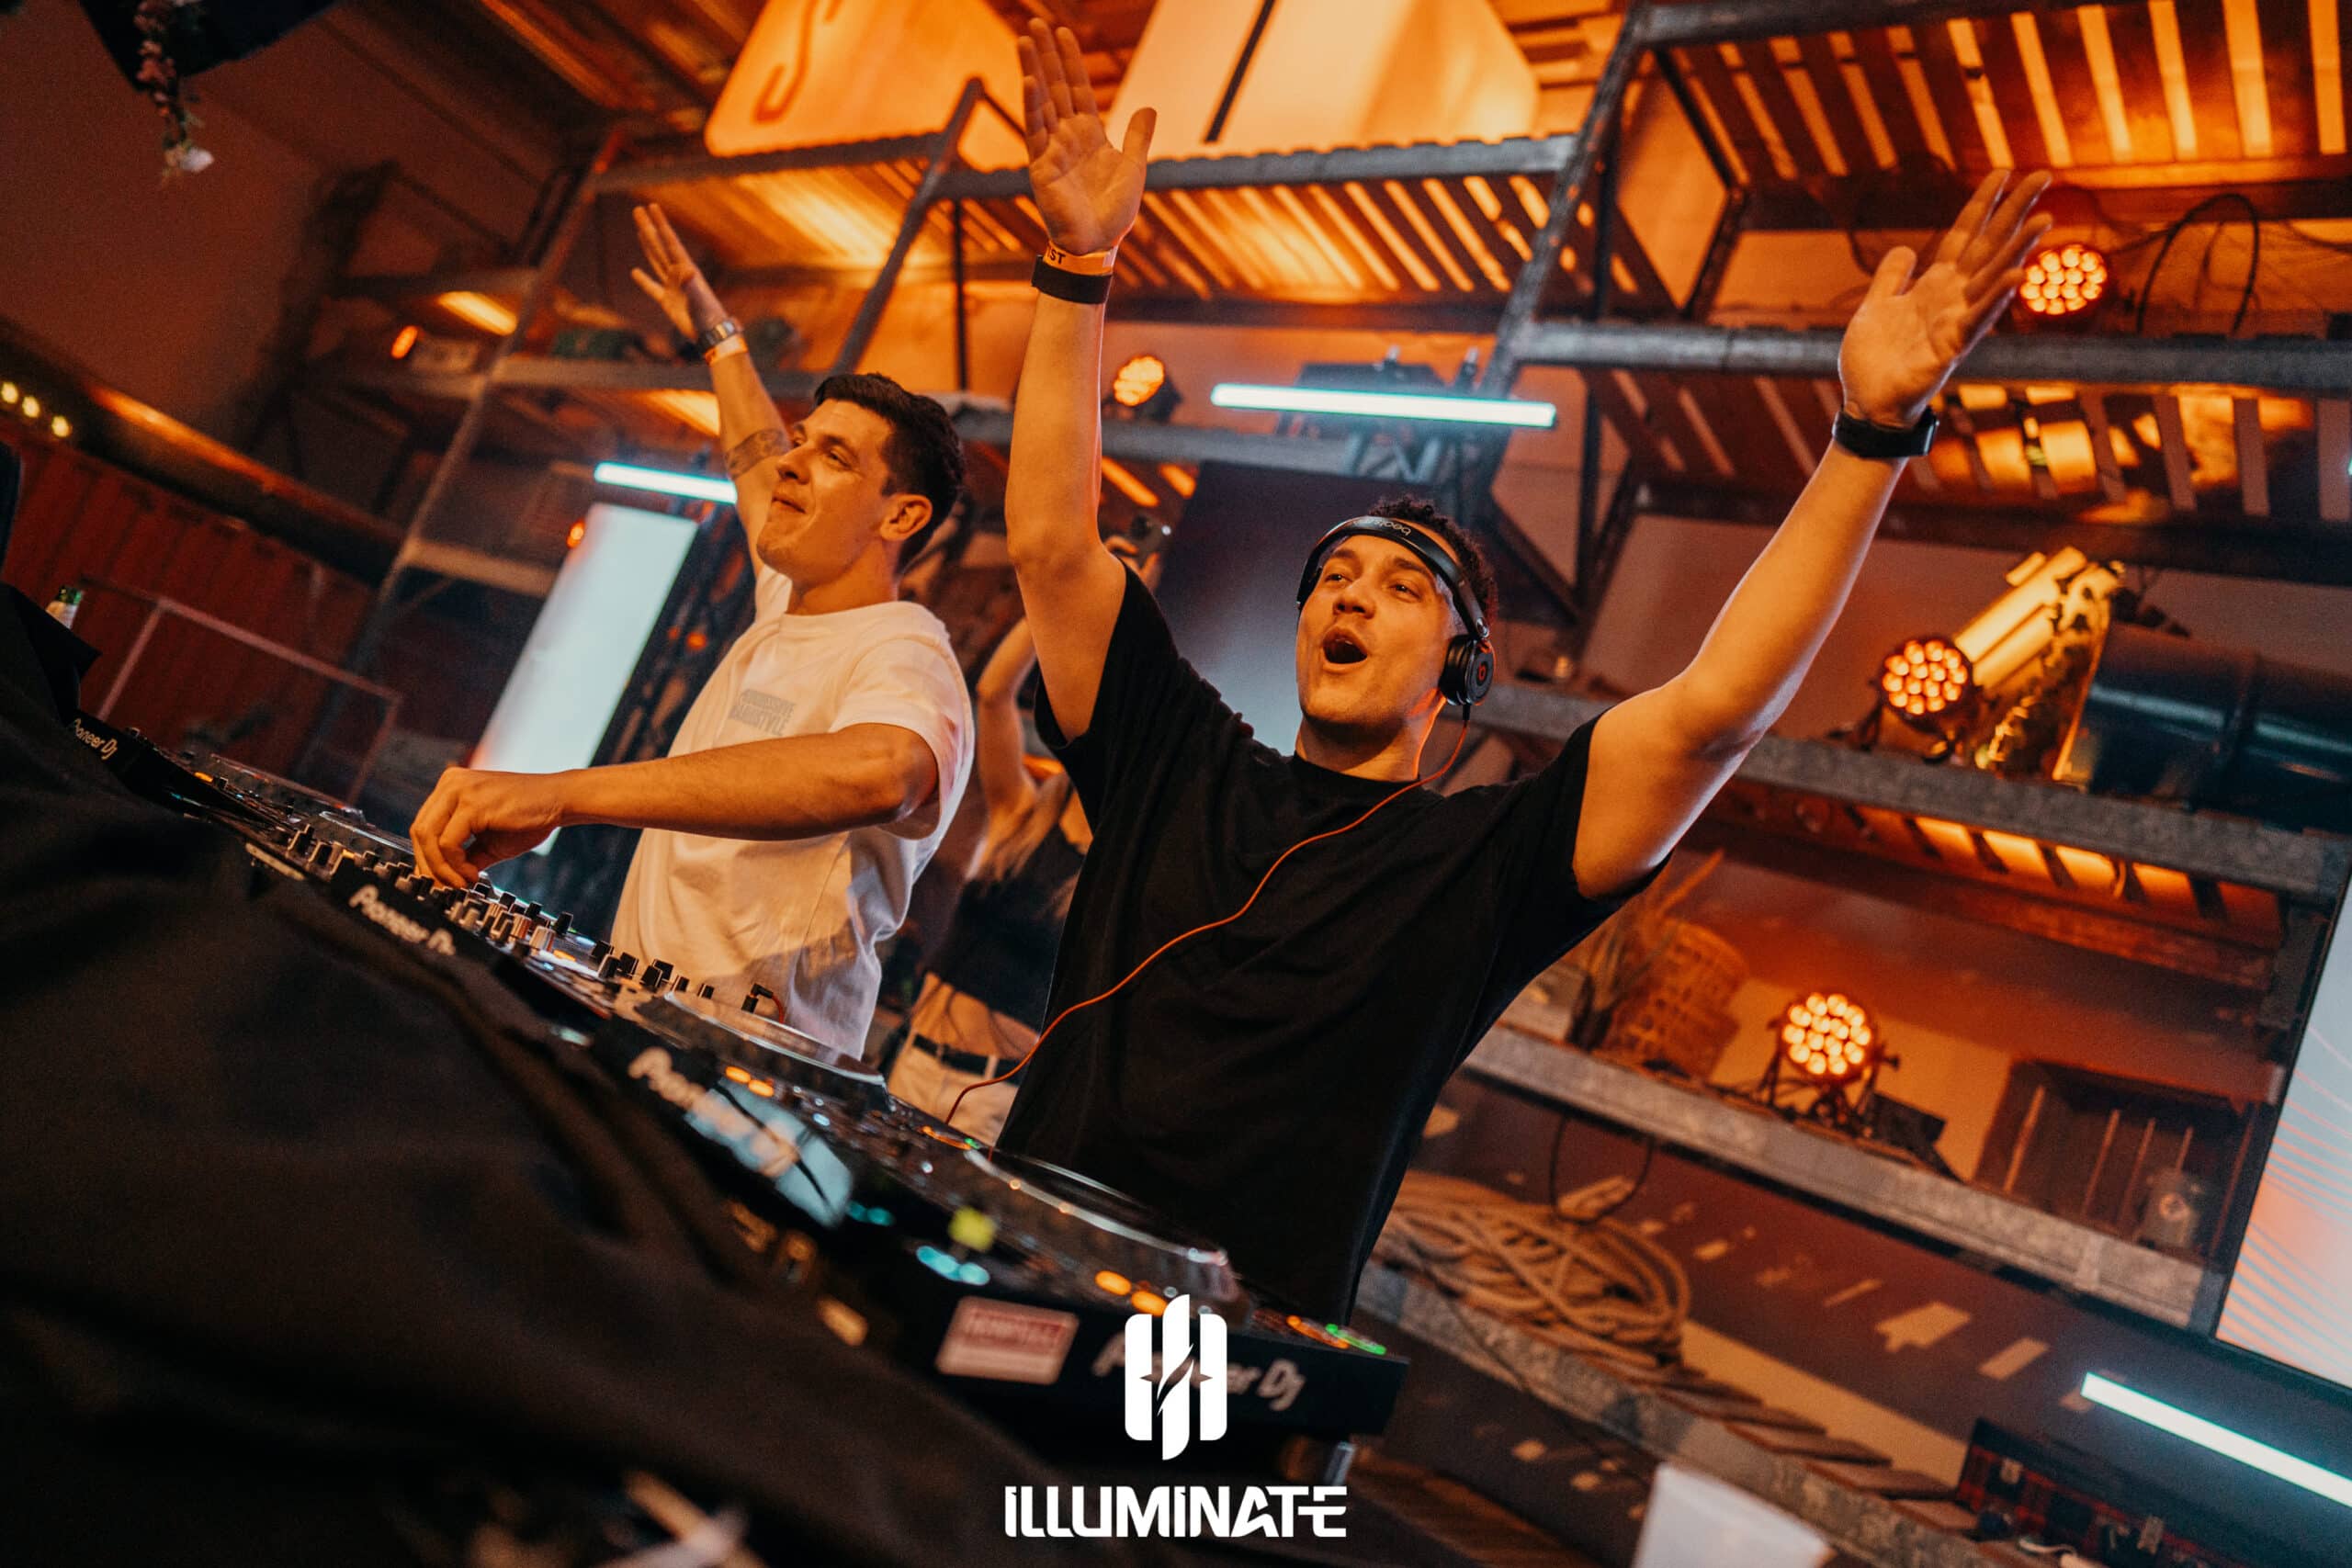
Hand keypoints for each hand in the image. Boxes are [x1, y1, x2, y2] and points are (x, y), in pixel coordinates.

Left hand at [409, 766, 571, 887]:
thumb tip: (444, 880)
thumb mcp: (488, 841)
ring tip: (461, 883)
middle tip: (444, 887)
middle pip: (419, 831)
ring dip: (442, 868)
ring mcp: (459, 790)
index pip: (423, 826)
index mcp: (451, 787)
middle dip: (429, 866)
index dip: (426, 858)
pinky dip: (456, 865)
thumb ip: (464, 855)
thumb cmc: (529, 818)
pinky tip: (473, 874)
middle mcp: (450, 784)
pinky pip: (447, 843)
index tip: (439, 881)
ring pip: (428, 837)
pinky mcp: (472, 804)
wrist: (560, 801)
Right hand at [630, 202, 727, 341]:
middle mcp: (679, 274)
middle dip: (649, 228)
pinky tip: (635, 272)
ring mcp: (673, 287)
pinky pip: (653, 288)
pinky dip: (643, 281)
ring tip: (640, 231)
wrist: (712, 336)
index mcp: (686, 269)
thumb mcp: (698, 300)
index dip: (660, 223)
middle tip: (637, 210)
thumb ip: (690, 284)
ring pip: (657, 261)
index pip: (669, 241)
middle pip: (659, 246)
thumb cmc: (708, 318)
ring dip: (648, 246)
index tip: (651, 206)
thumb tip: (685, 269)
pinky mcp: (668, 303)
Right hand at [1018, 20, 1154, 255]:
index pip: (1078, 89)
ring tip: (1023, 40)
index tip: (1064, 32)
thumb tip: (1148, 107)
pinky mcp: (1041, 166)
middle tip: (1034, 23)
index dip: (1072, 61)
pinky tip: (1029, 80)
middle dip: (1045, 54)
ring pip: (1041, 101)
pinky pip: (1036, 131)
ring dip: (1032, 69)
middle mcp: (1067, 137)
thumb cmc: (1114, 213)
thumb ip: (1138, 137)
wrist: (1098, 244)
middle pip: (1055, 86)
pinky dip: (1033, 106)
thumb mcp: (1134, 168)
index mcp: (1089, 135)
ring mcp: (1052, 149)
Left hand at [1838, 171, 2051, 428]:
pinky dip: (1997, 297)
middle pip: (1988, 245)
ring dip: (2019, 248)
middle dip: (2014, 211)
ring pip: (1993, 276)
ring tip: (2044, 217)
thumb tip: (1905, 249)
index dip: (1982, 203)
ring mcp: (1956, 320)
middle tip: (2044, 175)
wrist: (1867, 403)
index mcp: (1934, 285)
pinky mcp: (1952, 347)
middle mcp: (1953, 297)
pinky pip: (1978, 318)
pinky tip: (2018, 276)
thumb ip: (1891, 278)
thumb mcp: (1875, 307)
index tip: (2002, 171)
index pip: (1964, 234)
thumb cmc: (1874, 361)